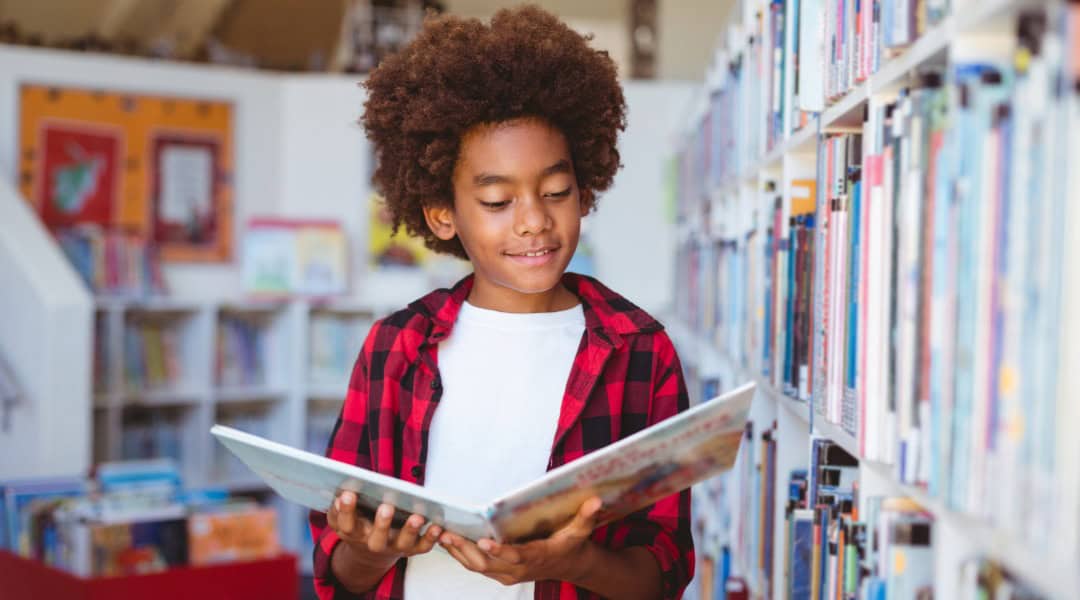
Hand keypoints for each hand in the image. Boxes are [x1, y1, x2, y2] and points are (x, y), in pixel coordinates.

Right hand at [327, 491, 441, 568]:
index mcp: (354, 534)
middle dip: (382, 523)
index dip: (346, 510)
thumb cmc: (358, 524)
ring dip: (410, 531)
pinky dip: (431, 537)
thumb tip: (341, 493)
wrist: (370, 553)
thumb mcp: (344, 517)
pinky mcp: (412, 549)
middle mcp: (374, 543)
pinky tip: (437, 525)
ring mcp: (394, 547)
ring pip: (403, 543)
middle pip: (376, 539)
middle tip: (386, 506)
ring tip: (417, 517)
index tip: (347, 494)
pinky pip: (423, 546)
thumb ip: (340, 507)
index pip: (347, 525)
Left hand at [438, 496, 602, 585]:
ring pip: (477, 567)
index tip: (483, 541)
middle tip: (449, 534)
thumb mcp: (581, 531)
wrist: (570, 566)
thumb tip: (596, 501)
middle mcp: (518, 570)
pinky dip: (461, 555)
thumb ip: (587, 516)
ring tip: (442, 535)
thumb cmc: (572, 545)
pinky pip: (476, 566)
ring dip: (459, 553)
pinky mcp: (500, 572)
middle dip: (466, 550)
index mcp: (536, 557)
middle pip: (488, 564)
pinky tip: (448, 541)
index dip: (499, 550)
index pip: (515, 556)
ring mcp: (507, 573)